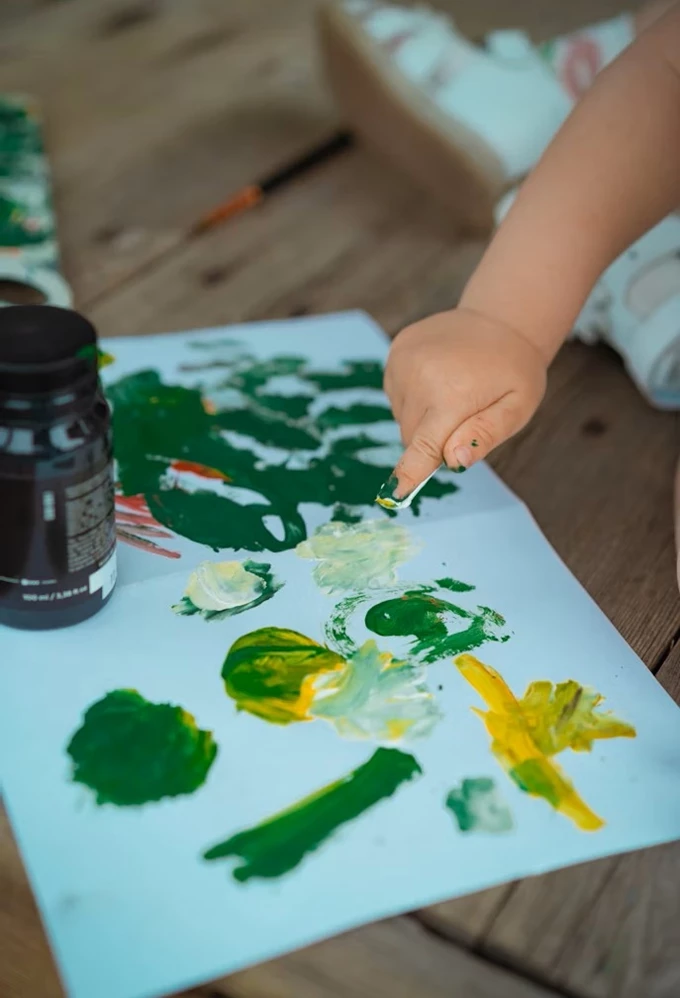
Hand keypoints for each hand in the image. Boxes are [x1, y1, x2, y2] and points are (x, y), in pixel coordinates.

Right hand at [383, 308, 547, 496]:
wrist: (501, 319)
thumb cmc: (514, 370)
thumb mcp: (518, 407)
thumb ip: (486, 435)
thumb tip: (454, 460)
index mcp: (454, 393)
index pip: (425, 444)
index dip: (410, 472)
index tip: (394, 495)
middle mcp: (421, 375)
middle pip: (413, 436)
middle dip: (433, 440)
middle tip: (464, 418)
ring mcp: (404, 360)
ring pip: (403, 417)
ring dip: (424, 418)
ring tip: (453, 392)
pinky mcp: (396, 351)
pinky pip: (396, 395)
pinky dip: (414, 397)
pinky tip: (438, 379)